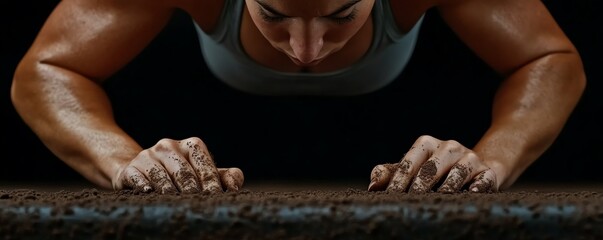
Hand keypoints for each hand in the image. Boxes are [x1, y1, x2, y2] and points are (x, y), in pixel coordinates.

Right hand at [112, 137, 243, 193]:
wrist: (139, 170)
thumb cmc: (180, 174)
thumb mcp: (203, 172)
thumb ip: (223, 177)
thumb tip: (234, 187)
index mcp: (191, 145)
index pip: (204, 166)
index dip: (211, 184)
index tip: (217, 198)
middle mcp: (169, 146)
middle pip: (184, 172)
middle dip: (193, 191)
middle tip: (200, 205)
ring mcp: (148, 156)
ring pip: (162, 177)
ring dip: (171, 192)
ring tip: (178, 204)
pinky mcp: (130, 169)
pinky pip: (139, 178)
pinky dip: (145, 186)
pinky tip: (151, 194)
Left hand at [368, 135, 496, 192]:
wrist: (476, 168)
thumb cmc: (435, 171)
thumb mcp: (412, 169)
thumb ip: (390, 174)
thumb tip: (372, 185)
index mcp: (426, 144)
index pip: (410, 162)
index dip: (399, 180)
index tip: (390, 196)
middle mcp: (448, 147)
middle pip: (431, 167)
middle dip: (419, 185)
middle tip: (409, 201)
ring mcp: (470, 158)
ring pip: (457, 172)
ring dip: (447, 187)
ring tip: (436, 199)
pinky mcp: (488, 171)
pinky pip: (484, 178)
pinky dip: (478, 185)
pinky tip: (472, 192)